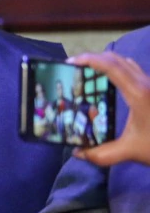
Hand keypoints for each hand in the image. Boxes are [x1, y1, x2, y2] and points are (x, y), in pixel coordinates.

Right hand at [72, 50, 149, 166]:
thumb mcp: (129, 151)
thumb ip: (101, 154)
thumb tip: (78, 153)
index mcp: (138, 93)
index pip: (111, 66)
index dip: (89, 60)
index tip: (70, 62)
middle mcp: (146, 83)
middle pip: (117, 59)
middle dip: (94, 58)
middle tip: (75, 67)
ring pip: (127, 63)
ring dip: (107, 62)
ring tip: (89, 73)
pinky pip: (133, 71)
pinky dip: (118, 69)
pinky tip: (111, 83)